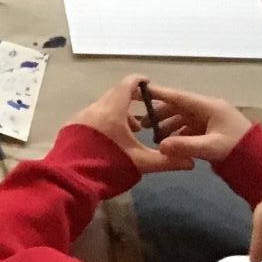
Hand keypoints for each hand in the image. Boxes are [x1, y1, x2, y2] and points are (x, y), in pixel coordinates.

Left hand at [68, 76, 193, 174]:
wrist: (71, 179)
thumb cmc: (109, 166)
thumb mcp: (140, 163)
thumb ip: (166, 160)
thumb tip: (191, 162)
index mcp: (112, 109)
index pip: (127, 84)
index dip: (140, 82)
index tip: (149, 85)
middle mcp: (94, 108)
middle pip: (114, 96)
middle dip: (130, 103)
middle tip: (143, 120)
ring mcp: (79, 117)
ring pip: (102, 108)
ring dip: (117, 115)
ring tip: (129, 134)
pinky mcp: (70, 128)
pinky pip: (91, 118)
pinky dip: (103, 122)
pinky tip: (109, 141)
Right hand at [147, 84, 254, 164]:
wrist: (260, 161)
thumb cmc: (238, 149)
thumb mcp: (211, 148)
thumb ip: (184, 146)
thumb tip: (160, 146)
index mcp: (209, 107)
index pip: (179, 96)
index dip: (159, 93)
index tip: (140, 90)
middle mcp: (209, 109)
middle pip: (179, 107)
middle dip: (160, 114)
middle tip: (142, 125)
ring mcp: (211, 120)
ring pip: (183, 118)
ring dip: (168, 126)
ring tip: (154, 138)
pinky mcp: (212, 131)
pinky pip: (190, 128)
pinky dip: (178, 134)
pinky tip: (170, 143)